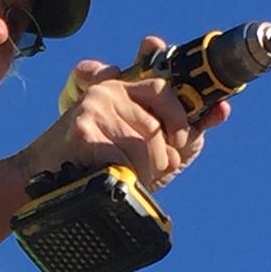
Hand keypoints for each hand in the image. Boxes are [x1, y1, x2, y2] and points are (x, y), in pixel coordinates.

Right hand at [27, 36, 229, 189]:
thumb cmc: (100, 165)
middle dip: (159, 159)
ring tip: (124, 177)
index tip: (180, 137)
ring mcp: (95, 107)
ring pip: (145, 146)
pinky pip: (125, 160)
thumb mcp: (145, 145)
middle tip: (144, 172)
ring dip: (141, 172)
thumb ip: (182, 127)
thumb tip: (222, 109)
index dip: (179, 114)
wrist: (48, 185)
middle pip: (158, 127)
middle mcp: (109, 90)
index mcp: (124, 88)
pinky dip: (123, 178)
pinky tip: (109, 178)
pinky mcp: (83, 130)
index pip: (163, 87)